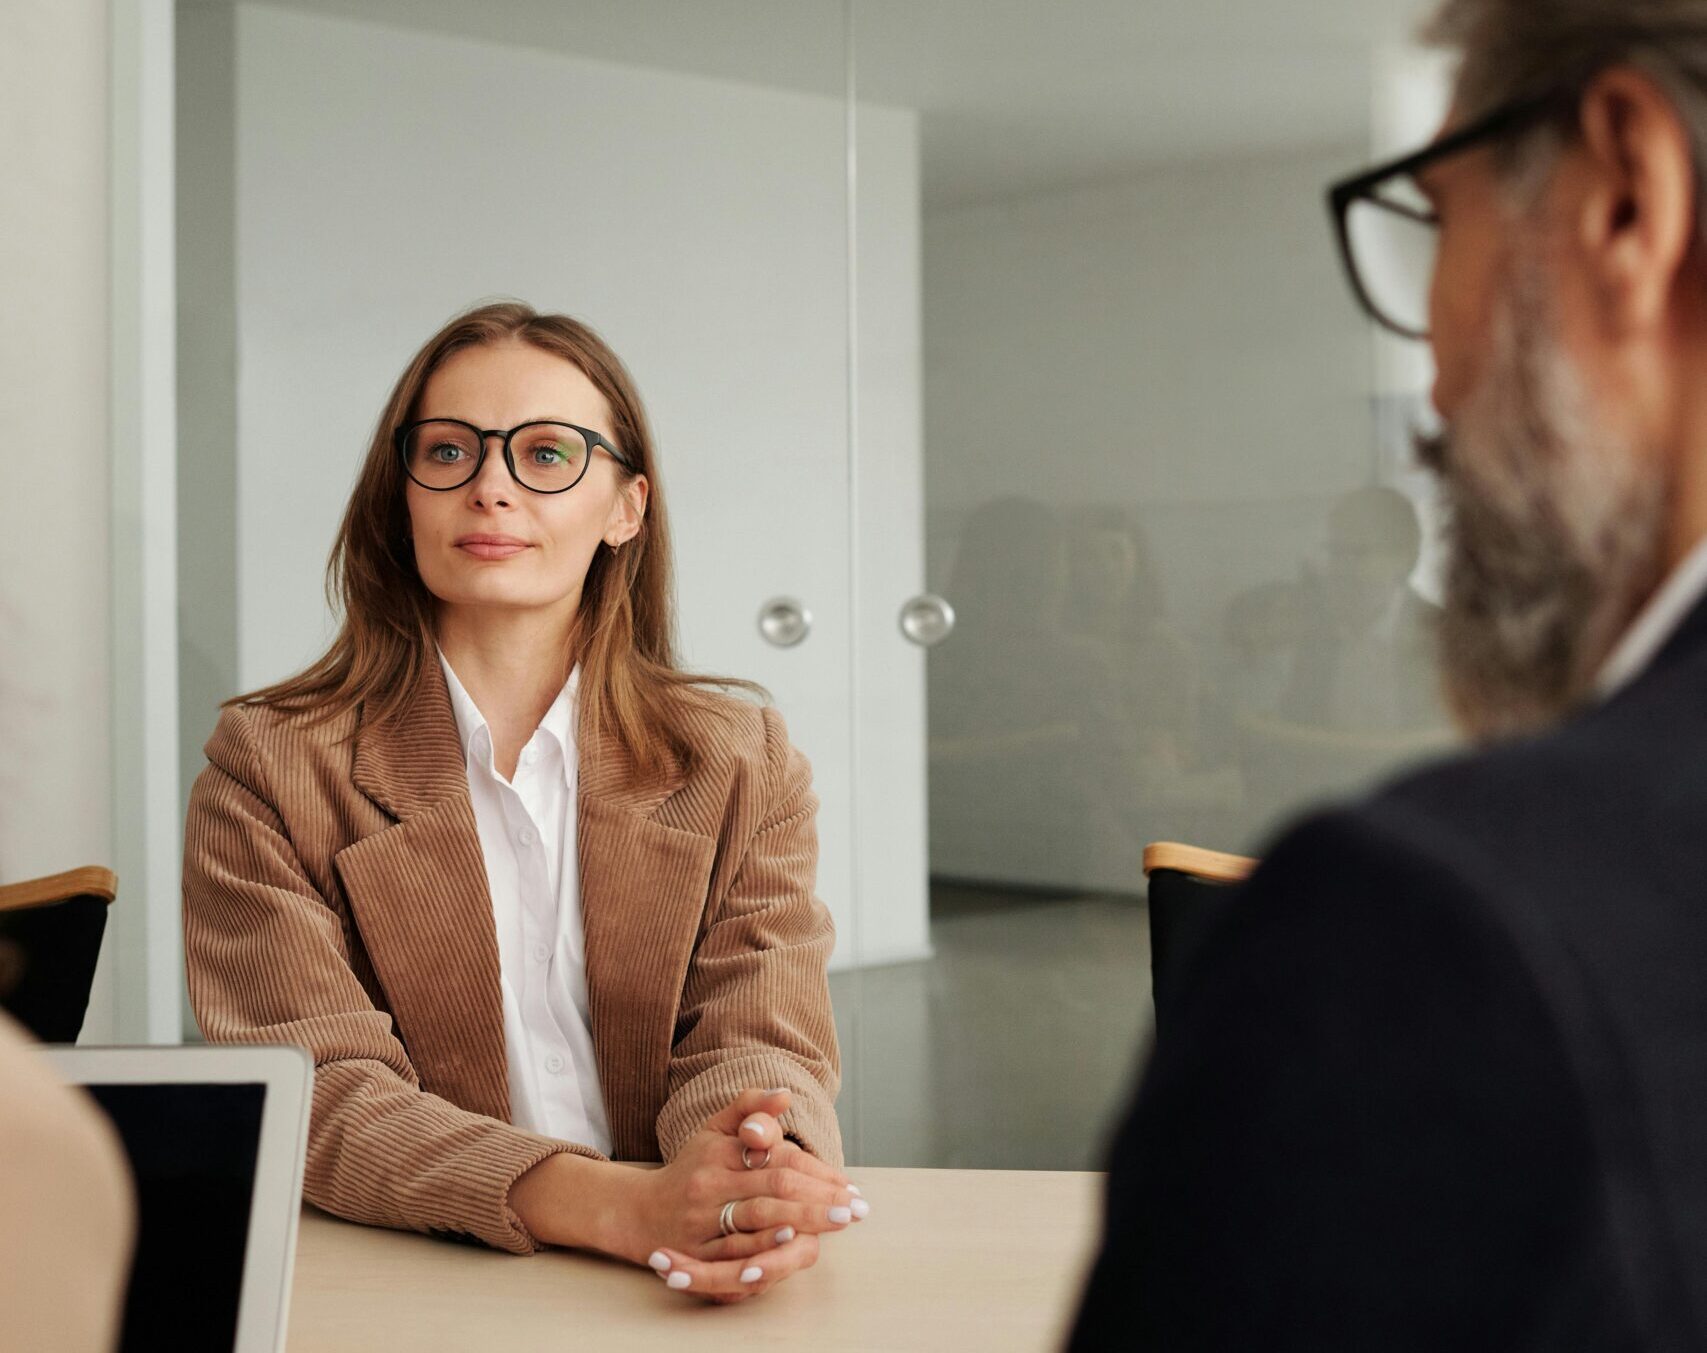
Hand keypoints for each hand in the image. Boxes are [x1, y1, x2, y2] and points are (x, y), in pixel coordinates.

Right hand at [640, 1088, 867, 1303]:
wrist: (640, 1213)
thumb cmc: (691, 1167)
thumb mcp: (713, 1128)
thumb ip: (748, 1106)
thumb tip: (785, 1093)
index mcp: (719, 1152)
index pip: (777, 1158)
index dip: (816, 1171)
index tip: (848, 1185)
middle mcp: (710, 1184)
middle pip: (775, 1188)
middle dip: (820, 1199)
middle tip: (855, 1209)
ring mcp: (702, 1220)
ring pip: (759, 1220)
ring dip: (803, 1221)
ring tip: (837, 1222)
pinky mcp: (697, 1253)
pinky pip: (735, 1254)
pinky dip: (766, 1249)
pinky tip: (793, 1245)